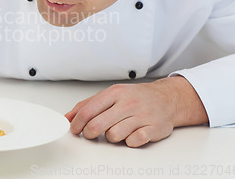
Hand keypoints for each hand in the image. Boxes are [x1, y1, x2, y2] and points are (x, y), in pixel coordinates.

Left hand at [65, 76, 207, 146]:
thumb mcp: (110, 94)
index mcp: (114, 93)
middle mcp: (127, 103)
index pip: (88, 111)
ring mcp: (141, 116)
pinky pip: (132, 142)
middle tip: (91, 134)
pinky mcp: (153, 129)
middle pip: (97, 125)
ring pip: (113, 136)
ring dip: (111, 137)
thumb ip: (88, 104)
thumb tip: (68, 117)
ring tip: (115, 131)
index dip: (77, 124)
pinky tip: (131, 134)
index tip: (74, 130)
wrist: (166, 99)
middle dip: (89, 134)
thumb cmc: (135, 97)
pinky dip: (129, 141)